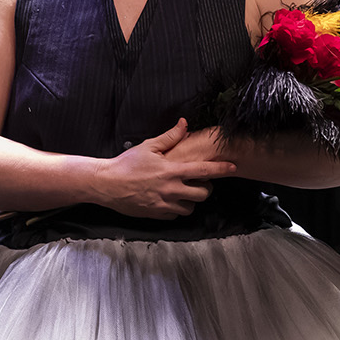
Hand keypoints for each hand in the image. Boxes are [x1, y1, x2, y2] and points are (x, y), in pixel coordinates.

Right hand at [92, 119, 236, 217]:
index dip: (221, 168)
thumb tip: (184, 124)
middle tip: (198, 181)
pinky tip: (169, 200)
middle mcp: (171, 190)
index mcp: (172, 171)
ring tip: (183, 191)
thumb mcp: (148, 146)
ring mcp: (164, 204)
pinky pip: (175, 215)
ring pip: (190, 207)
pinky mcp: (157, 214)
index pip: (204, 170)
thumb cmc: (127, 164)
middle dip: (205, 188)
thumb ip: (170, 137)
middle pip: (203, 193)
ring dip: (191, 200)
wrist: (107, 184)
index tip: (232, 167)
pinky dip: (176, 208)